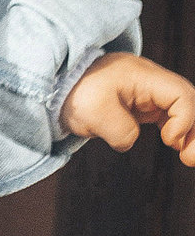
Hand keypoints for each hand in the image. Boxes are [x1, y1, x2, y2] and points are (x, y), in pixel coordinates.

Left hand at [59, 52, 194, 160]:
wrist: (54, 86)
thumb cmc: (72, 93)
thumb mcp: (93, 114)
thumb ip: (120, 131)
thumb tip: (131, 141)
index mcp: (142, 76)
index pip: (181, 94)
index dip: (184, 120)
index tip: (167, 139)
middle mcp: (150, 81)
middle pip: (189, 100)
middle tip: (190, 158)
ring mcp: (148, 92)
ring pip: (183, 109)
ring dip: (190, 132)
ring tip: (188, 157)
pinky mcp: (142, 104)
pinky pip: (170, 115)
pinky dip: (178, 130)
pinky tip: (177, 148)